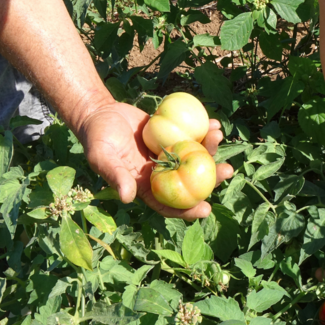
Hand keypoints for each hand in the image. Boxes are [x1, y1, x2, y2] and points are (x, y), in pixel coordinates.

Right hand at [77, 101, 233, 218]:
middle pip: (191, 182)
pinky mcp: (172, 137)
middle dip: (212, 179)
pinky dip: (203, 131)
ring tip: (219, 135)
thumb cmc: (96, 138)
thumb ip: (114, 175)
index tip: (206, 209)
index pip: (170, 205)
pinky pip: (191, 137)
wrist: (100, 113)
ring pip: (195, 158)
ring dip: (211, 150)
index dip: (188, 211)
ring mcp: (168, 155)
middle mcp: (161, 174)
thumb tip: (128, 197)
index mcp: (146, 187)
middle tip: (228, 170)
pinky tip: (214, 123)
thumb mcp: (101, 156)